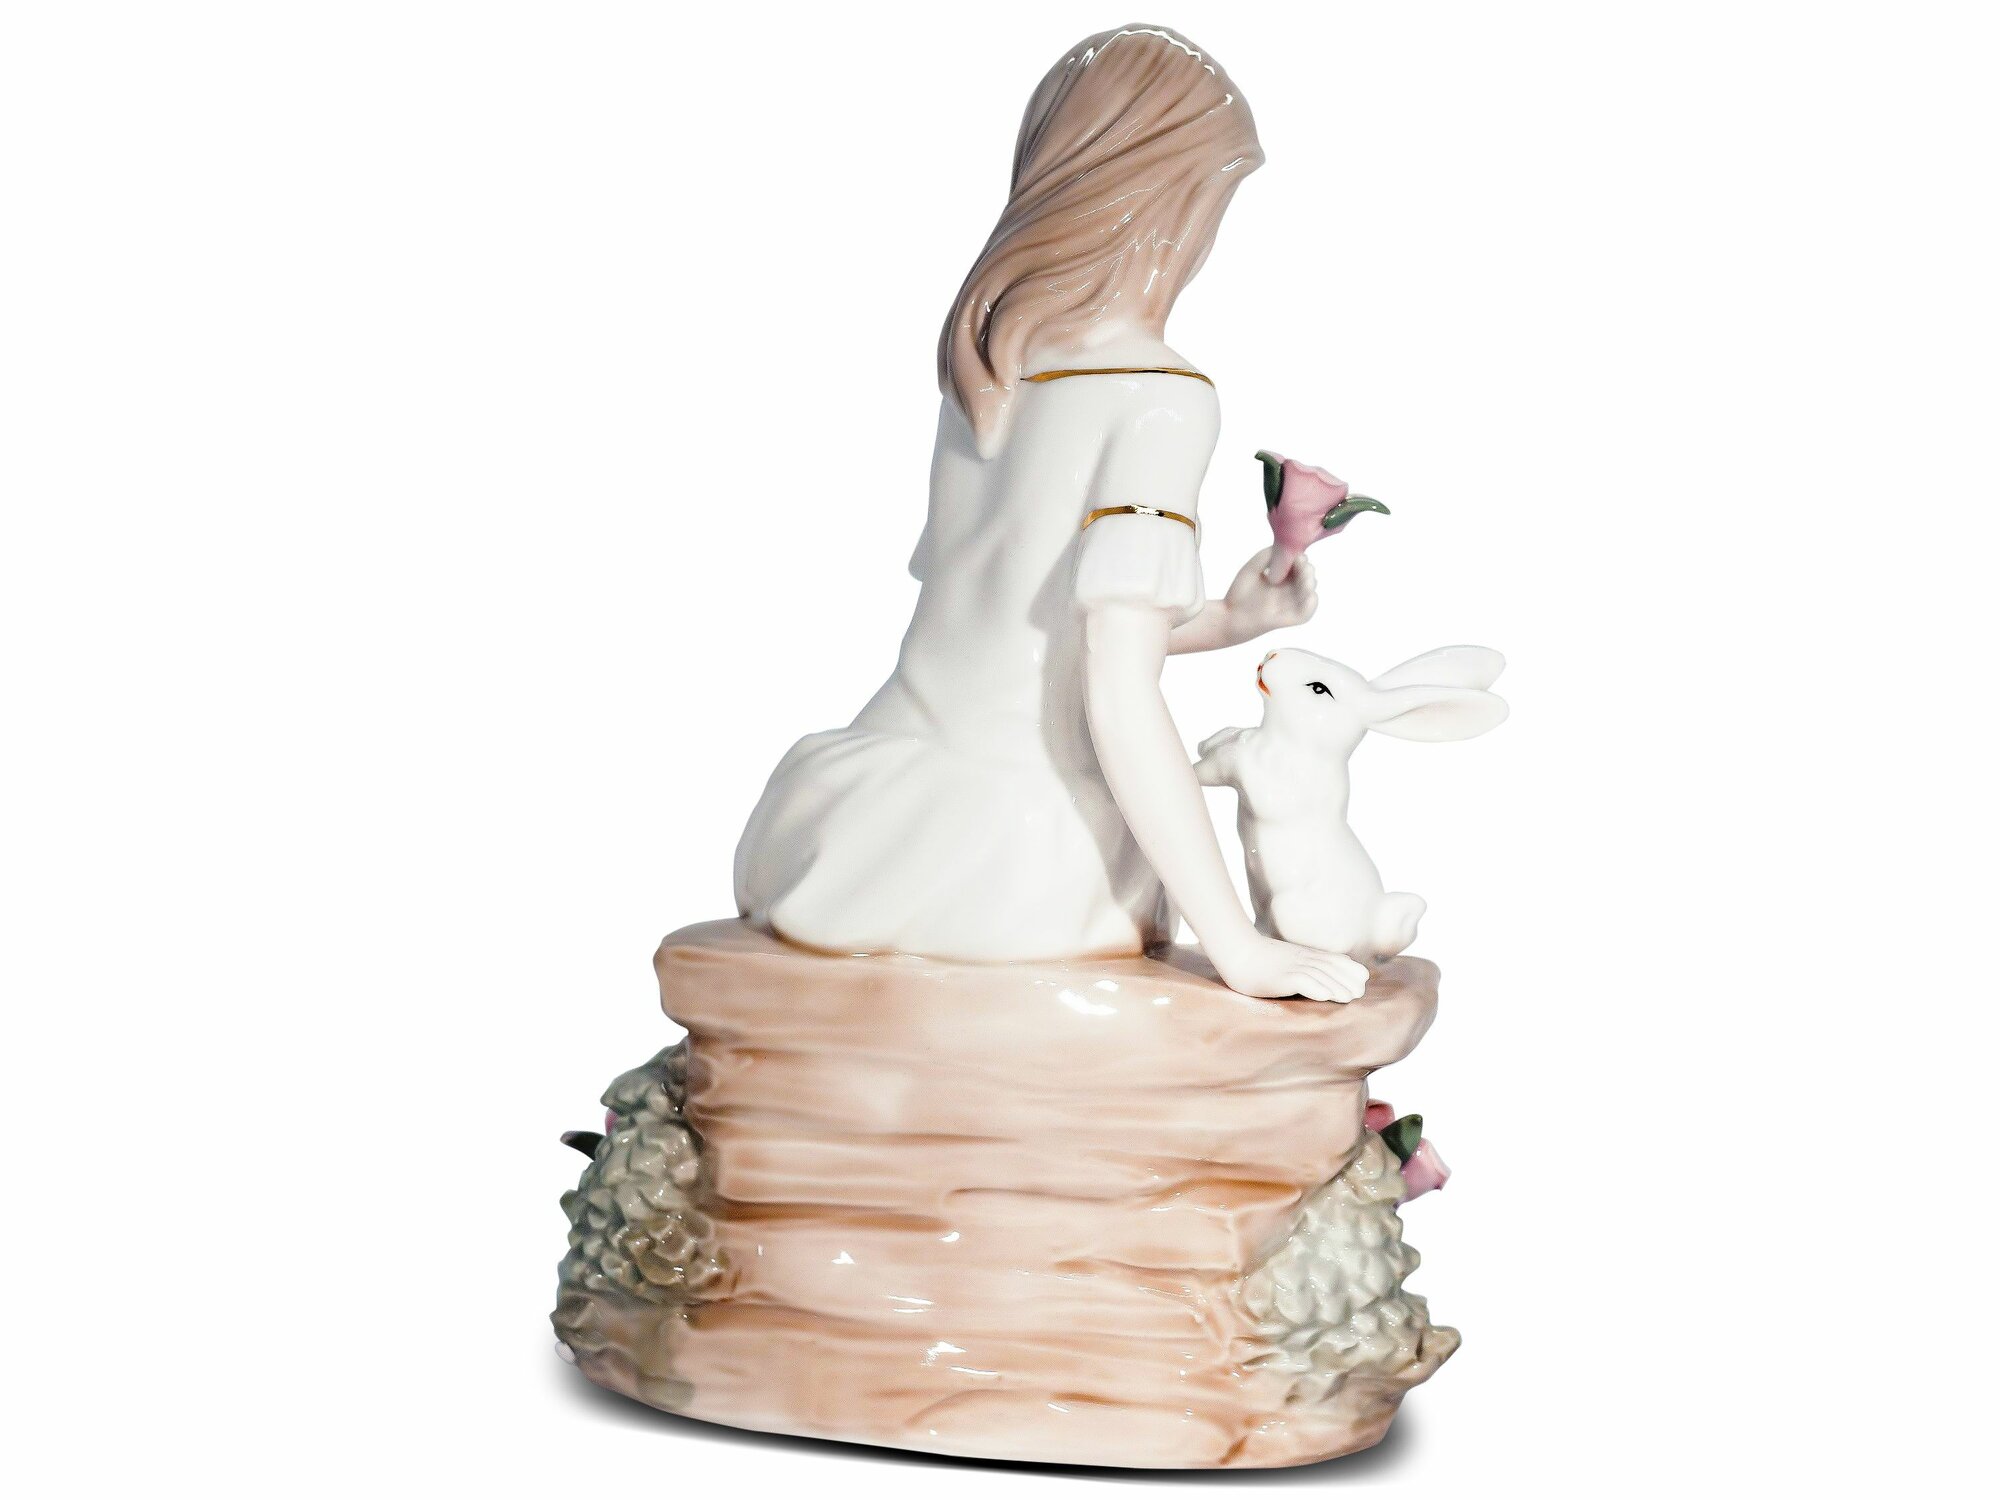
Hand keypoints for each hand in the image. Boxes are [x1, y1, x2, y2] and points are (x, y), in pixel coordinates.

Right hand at [1208, 930, 1368, 1002]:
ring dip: (1337, 986)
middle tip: (1361, 992)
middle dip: (1347, 980)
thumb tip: (1314, 976)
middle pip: (1330, 968)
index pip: (1332, 960)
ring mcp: (1291, 967)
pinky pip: (1301, 981)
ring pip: (1319, 976)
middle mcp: (1301, 959)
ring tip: (1351, 997)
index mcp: (1303, 955)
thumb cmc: (1256, 957)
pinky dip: (1315, 988)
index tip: (1363, 979)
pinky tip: (1326, 996)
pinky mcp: (1280, 977)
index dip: (1349, 969)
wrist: (1234, 950)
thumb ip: (1299, 963)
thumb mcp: (1284, 958)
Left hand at [1220, 546, 1316, 643]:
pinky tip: (1309, 594)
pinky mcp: (1287, 620)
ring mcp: (1289, 605)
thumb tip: (1288, 549)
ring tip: (1303, 578)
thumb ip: (1268, 554)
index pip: (1299, 566)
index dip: (1301, 559)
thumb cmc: (1240, 592)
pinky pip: (1305, 614)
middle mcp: (1288, 591)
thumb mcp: (1253, 567)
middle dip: (1307, 570)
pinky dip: (1311, 603)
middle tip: (1300, 565)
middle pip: (1308, 578)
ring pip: (1309, 594)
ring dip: (1310, 584)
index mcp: (1282, 578)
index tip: (1296, 555)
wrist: (1228, 616)